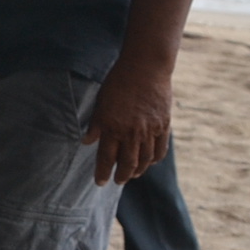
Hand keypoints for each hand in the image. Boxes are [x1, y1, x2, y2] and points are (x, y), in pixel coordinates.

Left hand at [83, 56, 171, 184]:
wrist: (145, 68)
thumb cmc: (118, 82)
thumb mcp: (101, 102)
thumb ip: (95, 124)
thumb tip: (86, 142)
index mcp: (112, 127)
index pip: (106, 158)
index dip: (103, 172)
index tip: (100, 182)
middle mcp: (131, 132)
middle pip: (127, 163)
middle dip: (121, 176)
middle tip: (117, 181)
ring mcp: (149, 130)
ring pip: (145, 159)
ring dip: (138, 170)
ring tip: (133, 175)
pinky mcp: (163, 125)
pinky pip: (160, 149)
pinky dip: (154, 159)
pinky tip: (149, 162)